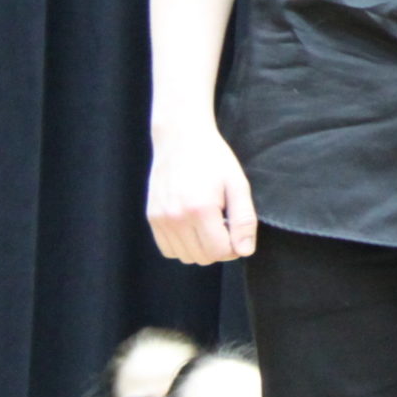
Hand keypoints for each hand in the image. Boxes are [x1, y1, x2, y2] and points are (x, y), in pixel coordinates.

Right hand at [146, 125, 257, 263]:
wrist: (180, 138)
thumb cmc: (213, 159)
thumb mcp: (237, 184)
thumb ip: (244, 220)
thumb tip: (245, 252)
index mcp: (200, 209)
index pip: (220, 251)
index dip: (235, 246)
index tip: (236, 229)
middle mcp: (176, 218)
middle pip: (203, 257)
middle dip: (219, 247)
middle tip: (224, 222)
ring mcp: (160, 219)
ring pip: (185, 256)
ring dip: (201, 248)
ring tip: (208, 223)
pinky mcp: (152, 218)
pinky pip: (168, 249)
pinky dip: (183, 245)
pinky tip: (192, 226)